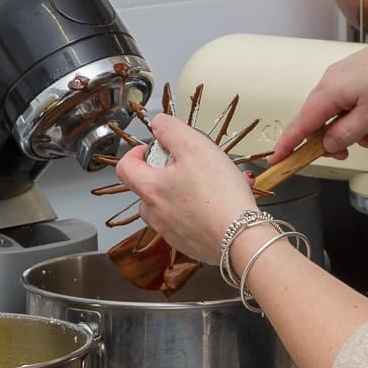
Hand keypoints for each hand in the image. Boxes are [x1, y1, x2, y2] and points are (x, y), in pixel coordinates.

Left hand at [113, 113, 255, 264]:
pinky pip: (190, 221)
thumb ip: (171, 130)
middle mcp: (156, 215)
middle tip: (189, 165)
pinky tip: (225, 201)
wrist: (242, 238)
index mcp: (151, 190)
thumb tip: (158, 123)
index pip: (125, 168)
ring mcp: (172, 232)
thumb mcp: (194, 146)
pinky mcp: (190, 244)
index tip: (151, 148)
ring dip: (188, 191)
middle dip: (166, 173)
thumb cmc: (219, 196)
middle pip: (149, 188)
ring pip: (171, 206)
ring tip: (215, 183)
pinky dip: (203, 209)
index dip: (135, 152)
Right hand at [269, 19, 367, 161]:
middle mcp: (331, 84)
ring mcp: (345, 80)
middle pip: (323, 122)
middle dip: (340, 141)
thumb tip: (327, 145)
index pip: (300, 125)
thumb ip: (346, 134)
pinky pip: (357, 105)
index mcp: (328, 93)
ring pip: (344, 116)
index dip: (287, 145)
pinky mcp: (358, 78)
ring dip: (362, 132)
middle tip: (352, 153)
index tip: (278, 159)